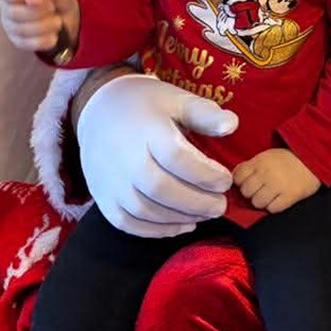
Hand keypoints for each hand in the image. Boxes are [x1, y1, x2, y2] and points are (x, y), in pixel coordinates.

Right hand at [0, 0, 79, 53]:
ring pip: (21, 29)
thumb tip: (31, 0)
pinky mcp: (18, 41)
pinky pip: (26, 44)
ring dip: (44, 26)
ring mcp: (10, 25)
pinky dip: (43, 40)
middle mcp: (6, 7)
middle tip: (52, 8)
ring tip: (57, 21)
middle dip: (37, 12)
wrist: (65, 16)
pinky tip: (54, 35)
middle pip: (13, 12)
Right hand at [75, 72, 236, 236]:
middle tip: (221, 206)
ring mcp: (110, 181)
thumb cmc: (146, 106)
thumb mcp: (177, 100)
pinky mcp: (103, 198)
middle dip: (196, 202)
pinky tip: (181, 226)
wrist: (99, 112)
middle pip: (160, 188)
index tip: (226, 180)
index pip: (176, 157)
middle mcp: (124, 158)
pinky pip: (127, 223)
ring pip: (145, 210)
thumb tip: (232, 125)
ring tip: (205, 215)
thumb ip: (205, 114)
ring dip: (180, 218)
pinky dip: (156, 231)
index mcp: (146, 130)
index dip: (205, 174)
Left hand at [233, 149, 320, 214]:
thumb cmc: (288, 159)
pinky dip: (274, 206)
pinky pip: (272, 209)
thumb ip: (251, 166)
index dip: (241, 182)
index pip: (238, 177)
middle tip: (261, 190)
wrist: (314, 160)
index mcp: (259, 161)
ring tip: (270, 196)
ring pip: (257, 203)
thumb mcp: (267, 156)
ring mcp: (278, 185)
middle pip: (246, 192)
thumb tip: (236, 177)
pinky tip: (279, 200)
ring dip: (262, 202)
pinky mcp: (290, 196)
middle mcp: (266, 173)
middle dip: (251, 193)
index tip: (249, 182)